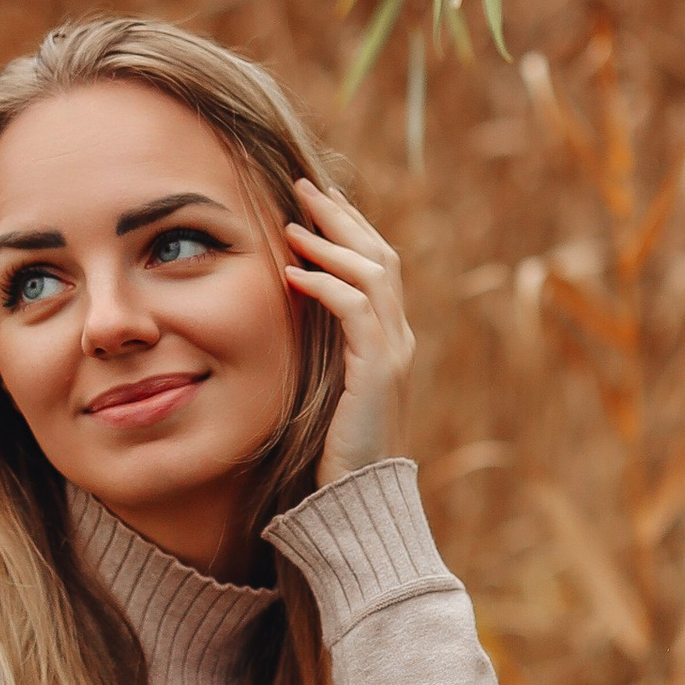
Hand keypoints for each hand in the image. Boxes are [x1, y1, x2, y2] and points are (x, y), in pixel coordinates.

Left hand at [285, 178, 413, 483]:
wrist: (359, 499)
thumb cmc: (334, 449)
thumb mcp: (324, 387)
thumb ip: (318, 348)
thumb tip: (285, 311)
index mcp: (389, 338)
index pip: (377, 264)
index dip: (350, 226)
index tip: (317, 199)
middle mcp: (399, 338)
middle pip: (380, 254)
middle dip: (342, 216)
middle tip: (306, 185)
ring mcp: (394, 353)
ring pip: (373, 273)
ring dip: (331, 241)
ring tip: (293, 222)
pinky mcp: (379, 371)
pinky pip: (356, 310)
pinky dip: (325, 284)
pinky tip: (293, 273)